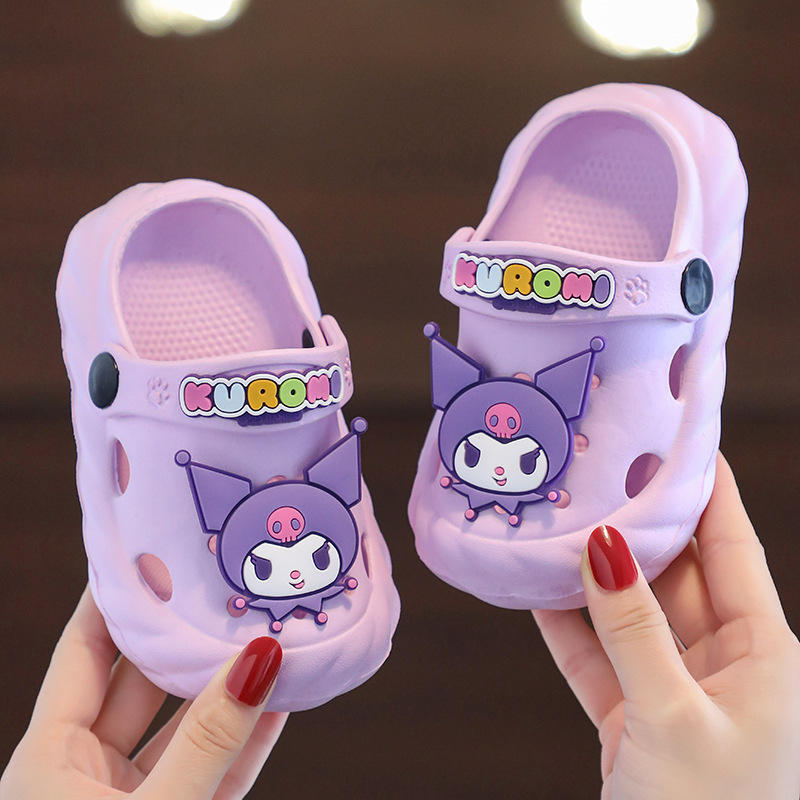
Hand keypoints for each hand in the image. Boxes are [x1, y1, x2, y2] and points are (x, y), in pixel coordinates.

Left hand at [0, 588, 285, 799]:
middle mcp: (85, 773)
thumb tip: (259, 658)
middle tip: (226, 588)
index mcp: (49, 761)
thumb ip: (206, 741)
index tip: (154, 548)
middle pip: (142, 681)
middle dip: (185, 636)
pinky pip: (214, 770)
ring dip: (227, 690)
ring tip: (269, 641)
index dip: (115, 598)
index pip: (84, 651)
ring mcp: (133, 798)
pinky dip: (247, 740)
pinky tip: (281, 704)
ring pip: (185, 727)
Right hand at [533, 453, 799, 798]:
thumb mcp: (671, 715)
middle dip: (634, 524)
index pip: (732, 545)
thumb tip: (603, 545)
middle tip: (594, 473)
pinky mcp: (636, 717)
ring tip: (553, 522)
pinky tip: (535, 592)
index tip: (677, 437)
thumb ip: (633, 628)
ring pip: (628, 612)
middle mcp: (725, 661)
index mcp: (765, 653)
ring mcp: (677, 688)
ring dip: (590, 575)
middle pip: (673, 571)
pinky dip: (568, 628)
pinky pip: (599, 656)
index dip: (706, 488)